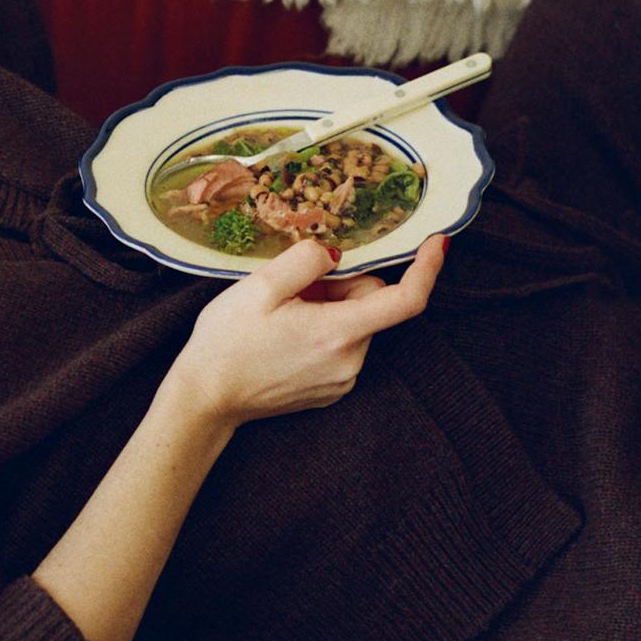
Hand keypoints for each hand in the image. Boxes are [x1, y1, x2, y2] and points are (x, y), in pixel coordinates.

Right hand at [167, 234, 447, 429]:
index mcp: (339, 332)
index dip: (428, 267)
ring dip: (330, 311)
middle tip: (295, 289)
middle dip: (342, 287)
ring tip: (283, 317)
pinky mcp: (330, 390)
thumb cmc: (226, 342)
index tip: (437, 241)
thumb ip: (307, 260)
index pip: (407, 300)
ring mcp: (342, 380)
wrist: (204, 399)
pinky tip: (285, 338)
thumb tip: (336, 254)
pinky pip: (343, 347)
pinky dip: (323, 333)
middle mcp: (351, 361)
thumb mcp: (260, 286)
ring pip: (356, 325)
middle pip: (372, 304)